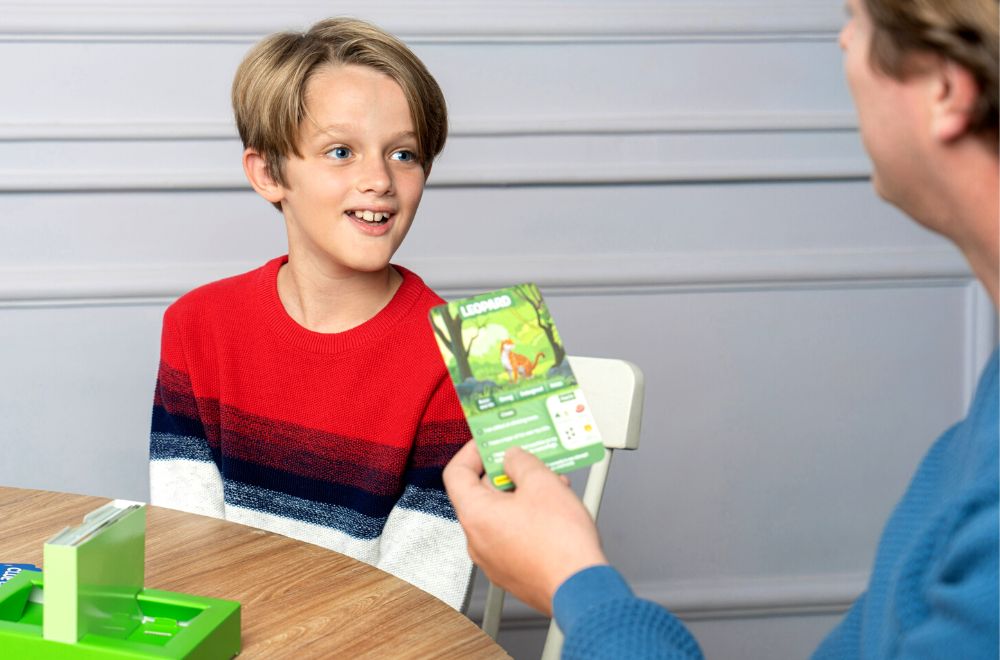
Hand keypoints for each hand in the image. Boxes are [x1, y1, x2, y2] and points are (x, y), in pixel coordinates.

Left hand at [443, 441, 608, 615]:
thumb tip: (513, 457)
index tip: (488, 442)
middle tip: (528, 460)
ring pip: (500, 515)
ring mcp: (493, 559)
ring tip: (550, 485)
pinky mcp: (511, 571)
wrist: (580, 587)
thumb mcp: (542, 483)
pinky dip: (526, 518)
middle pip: (480, 494)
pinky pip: (511, 535)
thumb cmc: (560, 544)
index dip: (472, 451)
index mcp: (475, 515)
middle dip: (506, 473)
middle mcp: (477, 540)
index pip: (456, 473)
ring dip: (521, 495)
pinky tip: (552, 510)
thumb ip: (521, 462)